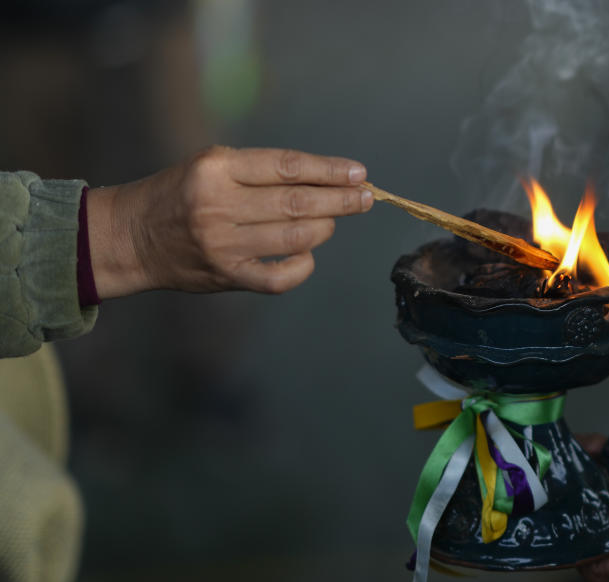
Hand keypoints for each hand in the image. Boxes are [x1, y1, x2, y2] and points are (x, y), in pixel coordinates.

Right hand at [86, 146, 372, 297]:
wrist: (132, 237)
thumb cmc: (181, 194)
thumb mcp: (212, 166)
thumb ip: (261, 172)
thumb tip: (325, 181)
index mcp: (216, 168)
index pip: (287, 167)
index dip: (329, 170)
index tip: (358, 173)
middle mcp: (218, 205)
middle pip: (298, 203)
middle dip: (340, 200)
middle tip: (365, 198)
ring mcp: (223, 245)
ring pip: (296, 238)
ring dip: (325, 229)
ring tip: (335, 220)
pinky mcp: (226, 276)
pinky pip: (281, 277)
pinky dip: (303, 266)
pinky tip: (308, 255)